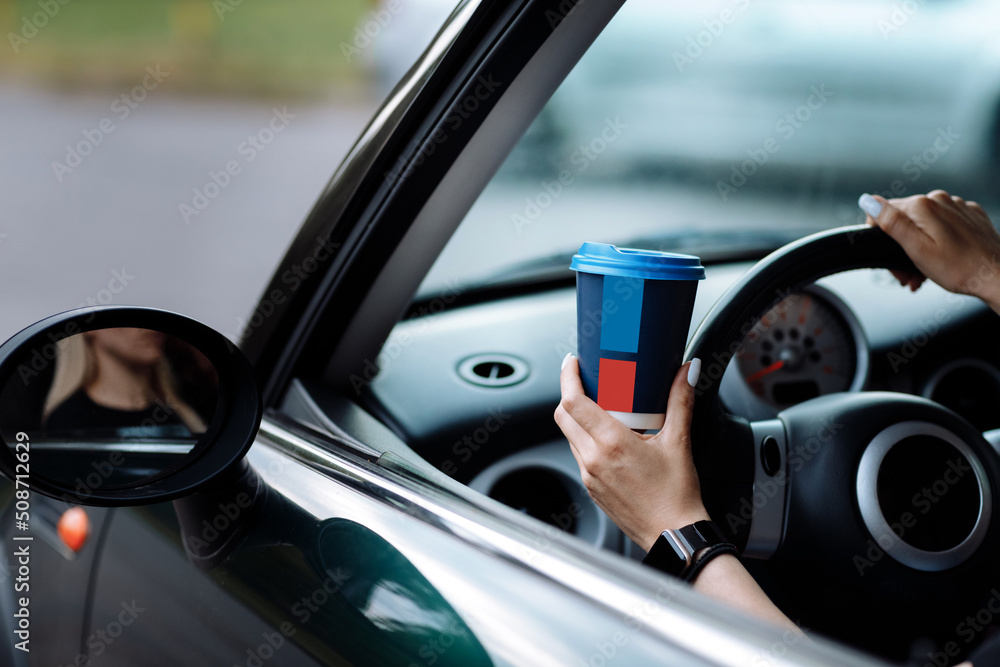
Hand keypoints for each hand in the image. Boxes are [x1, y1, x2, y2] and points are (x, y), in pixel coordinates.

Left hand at [554, 355, 708, 550]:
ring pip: (569, 435)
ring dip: (577, 417)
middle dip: (570, 393)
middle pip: (563, 415)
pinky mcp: (591, 487)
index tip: (573, 362)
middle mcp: (593, 459)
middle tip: (586, 379)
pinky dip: (585, 438)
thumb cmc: (676, 496)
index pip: (573, 401)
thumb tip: (687, 371)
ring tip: (600, 405)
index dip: (568, 377)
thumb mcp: (679, 442)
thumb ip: (681, 401)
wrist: (673, 536)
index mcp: (611, 444)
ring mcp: (589, 475)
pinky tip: (606, 435)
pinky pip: (578, 454)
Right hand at [859, 191, 999, 313]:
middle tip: (907, 275)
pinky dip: (936, 243)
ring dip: (917, 248)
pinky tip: (940, 261)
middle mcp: (939, 199)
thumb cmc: (960, 269)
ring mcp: (956, 206)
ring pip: (923, 224)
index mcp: (922, 206)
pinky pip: (943, 225)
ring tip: (922, 274)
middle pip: (903, 220)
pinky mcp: (969, 216)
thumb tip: (868, 200)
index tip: (889, 259)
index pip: (882, 212)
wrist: (998, 276)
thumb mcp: (917, 249)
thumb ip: (891, 222)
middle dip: (899, 247)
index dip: (879, 237)